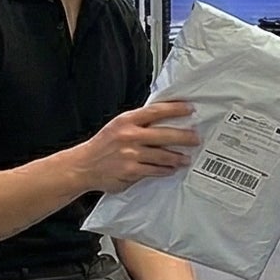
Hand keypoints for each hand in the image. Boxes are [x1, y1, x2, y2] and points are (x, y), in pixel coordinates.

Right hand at [77, 101, 199, 192]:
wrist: (84, 165)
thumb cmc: (102, 146)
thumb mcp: (117, 126)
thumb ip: (137, 123)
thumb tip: (161, 118)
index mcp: (126, 120)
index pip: (156, 111)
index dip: (175, 109)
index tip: (189, 109)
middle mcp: (129, 136)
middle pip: (164, 134)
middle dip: (184, 136)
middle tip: (196, 138)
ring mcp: (131, 154)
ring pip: (163, 155)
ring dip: (178, 157)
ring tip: (186, 158)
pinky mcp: (131, 171)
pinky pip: (155, 170)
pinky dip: (165, 170)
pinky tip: (171, 169)